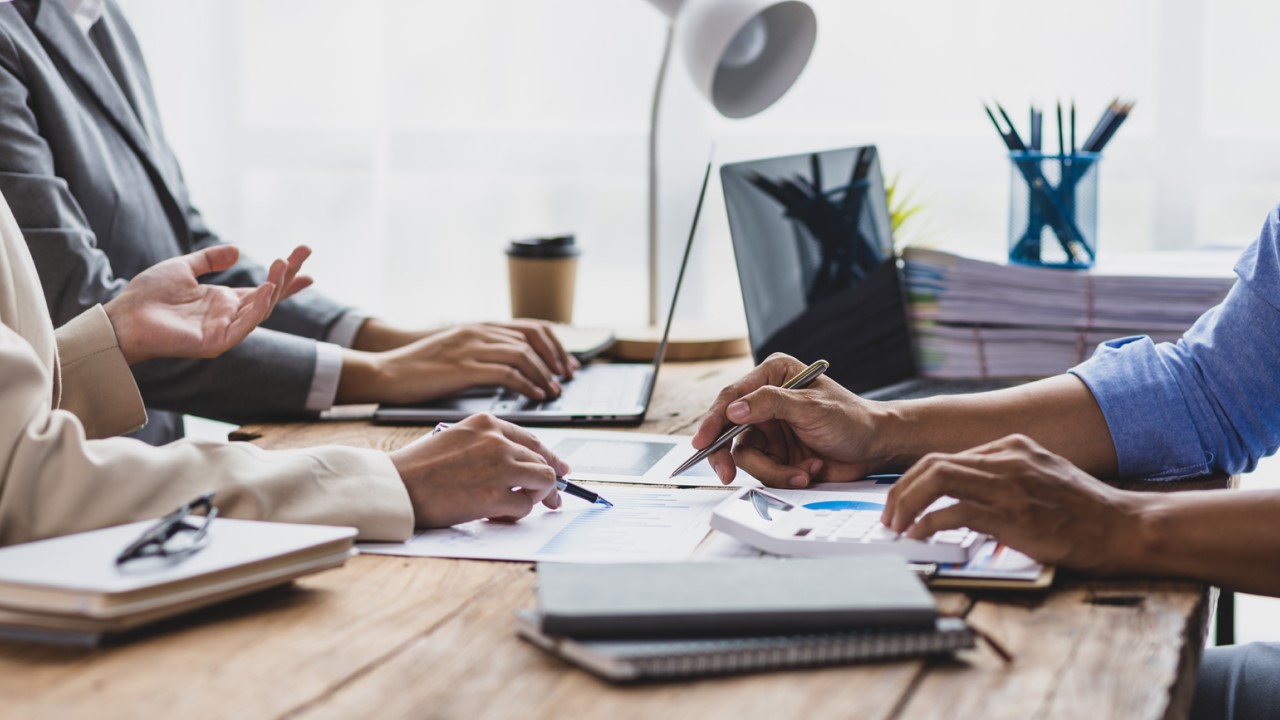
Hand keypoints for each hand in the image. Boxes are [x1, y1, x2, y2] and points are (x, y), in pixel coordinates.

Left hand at [104, 245, 311, 364]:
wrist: (123, 317)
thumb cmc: (148, 295)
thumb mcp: (182, 267)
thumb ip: (209, 259)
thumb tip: (237, 250)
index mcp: (223, 301)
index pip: (263, 289)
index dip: (285, 276)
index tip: (304, 256)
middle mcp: (229, 316)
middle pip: (269, 296)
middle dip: (289, 275)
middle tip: (305, 250)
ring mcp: (224, 331)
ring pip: (261, 310)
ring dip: (276, 287)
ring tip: (282, 265)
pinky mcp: (216, 343)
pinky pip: (244, 326)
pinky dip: (258, 309)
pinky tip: (266, 289)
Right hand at [353, 318, 577, 379]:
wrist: (387, 371)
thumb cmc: (420, 368)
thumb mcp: (458, 352)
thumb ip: (485, 354)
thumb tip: (515, 370)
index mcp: (481, 327)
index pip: (532, 328)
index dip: (554, 346)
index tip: (566, 365)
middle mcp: (479, 332)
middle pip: (533, 339)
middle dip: (555, 359)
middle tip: (566, 379)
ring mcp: (471, 347)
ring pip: (523, 354)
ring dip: (544, 374)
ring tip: (553, 392)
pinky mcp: (463, 367)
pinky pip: (506, 373)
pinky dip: (526, 384)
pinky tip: (534, 396)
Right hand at [388, 413, 566, 526]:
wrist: (396, 486)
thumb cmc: (420, 468)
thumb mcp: (458, 439)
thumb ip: (489, 446)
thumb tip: (520, 465)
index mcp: (487, 424)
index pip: (532, 440)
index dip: (550, 457)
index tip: (559, 470)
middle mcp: (498, 442)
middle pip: (544, 461)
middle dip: (551, 483)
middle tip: (553, 498)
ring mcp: (499, 468)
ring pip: (543, 481)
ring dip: (535, 497)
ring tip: (516, 506)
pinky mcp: (495, 497)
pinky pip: (525, 505)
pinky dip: (517, 514)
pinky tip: (498, 515)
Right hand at [692, 353, 883, 487]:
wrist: (875, 449)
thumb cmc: (851, 419)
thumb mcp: (810, 407)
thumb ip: (770, 404)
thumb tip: (733, 410)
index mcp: (772, 375)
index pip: (732, 397)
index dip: (714, 420)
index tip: (702, 442)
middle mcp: (765, 401)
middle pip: (729, 429)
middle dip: (729, 455)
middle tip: (725, 473)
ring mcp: (770, 429)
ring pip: (746, 455)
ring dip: (774, 470)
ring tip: (802, 472)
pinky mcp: (777, 453)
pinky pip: (763, 470)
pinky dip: (785, 476)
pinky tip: (808, 471)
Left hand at [881, 433, 1137, 571]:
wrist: (1123, 527)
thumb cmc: (1086, 510)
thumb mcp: (1043, 475)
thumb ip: (1007, 475)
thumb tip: (969, 491)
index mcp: (1012, 447)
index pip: (947, 456)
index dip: (916, 480)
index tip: (903, 501)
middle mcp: (1006, 459)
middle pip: (932, 463)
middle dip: (900, 490)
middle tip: (889, 516)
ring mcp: (1007, 485)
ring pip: (936, 480)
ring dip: (906, 505)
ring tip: (897, 527)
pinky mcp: (1010, 515)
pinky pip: (952, 512)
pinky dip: (927, 524)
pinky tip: (920, 536)